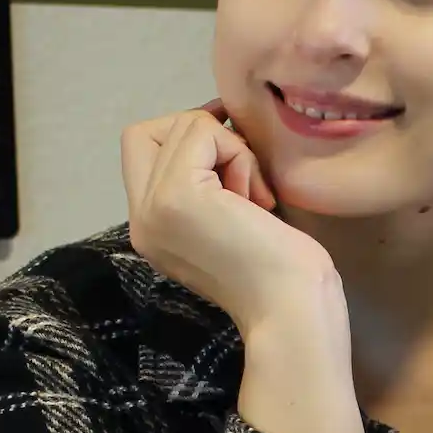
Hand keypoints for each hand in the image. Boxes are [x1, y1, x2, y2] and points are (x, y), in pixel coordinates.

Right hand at [120, 103, 338, 340]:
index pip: (139, 149)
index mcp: (151, 228)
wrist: (293, 312)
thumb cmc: (282, 273)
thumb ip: (208, 182)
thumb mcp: (230, 218)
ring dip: (231, 149)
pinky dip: (238, 153)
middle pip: (146, 131)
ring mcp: (153, 208)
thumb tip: (211, 119)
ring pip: (183, 127)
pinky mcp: (177, 197)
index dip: (185, 138)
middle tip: (242, 178)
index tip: (232, 158)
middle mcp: (140, 219)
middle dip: (201, 136)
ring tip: (255, 198)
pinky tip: (258, 199)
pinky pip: (202, 133)